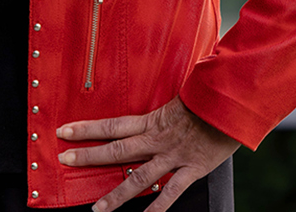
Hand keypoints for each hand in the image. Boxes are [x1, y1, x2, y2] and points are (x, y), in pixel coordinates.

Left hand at [57, 95, 238, 211]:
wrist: (232, 101)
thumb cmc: (207, 95)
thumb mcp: (179, 96)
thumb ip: (162, 107)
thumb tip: (151, 107)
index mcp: (152, 119)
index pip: (112, 124)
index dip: (86, 128)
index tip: (64, 130)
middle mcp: (157, 138)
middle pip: (116, 148)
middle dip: (89, 155)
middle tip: (65, 159)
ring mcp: (173, 155)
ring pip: (138, 177)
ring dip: (116, 194)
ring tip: (97, 209)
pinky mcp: (191, 169)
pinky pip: (171, 192)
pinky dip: (157, 208)